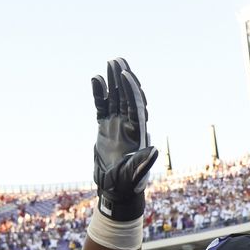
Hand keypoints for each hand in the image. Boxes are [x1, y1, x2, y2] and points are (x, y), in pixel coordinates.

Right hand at [91, 58, 157, 220]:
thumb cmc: (128, 183)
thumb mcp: (136, 174)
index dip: (132, 90)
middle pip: (128, 96)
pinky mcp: (105, 127)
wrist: (116, 189)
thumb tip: (153, 148)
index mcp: (138, 132)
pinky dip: (99, 94)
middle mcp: (129, 125)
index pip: (136, 106)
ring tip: (110, 63)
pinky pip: (102, 107)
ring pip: (116, 98)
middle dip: (124, 78)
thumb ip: (143, 161)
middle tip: (118, 60)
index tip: (126, 75)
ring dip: (113, 81)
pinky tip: (95, 80)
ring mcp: (117, 124)